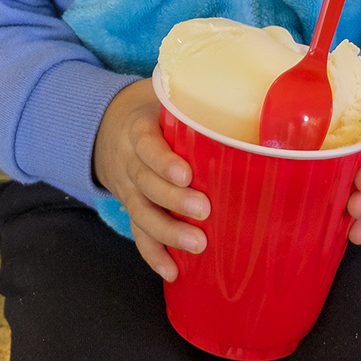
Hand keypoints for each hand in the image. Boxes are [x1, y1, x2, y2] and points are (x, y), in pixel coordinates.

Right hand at [92, 79, 206, 279]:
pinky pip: (138, 234)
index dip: (162, 161)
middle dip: (173, 200)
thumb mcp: (163, 93)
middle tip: (203, 210)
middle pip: (145, 184)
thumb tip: (254, 88)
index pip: (146, 144)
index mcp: (138, 128)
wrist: (106, 127)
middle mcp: (130, 161)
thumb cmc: (152, 109)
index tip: (185, 173)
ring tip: (197, 246)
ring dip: (167, 233)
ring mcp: (129, 189)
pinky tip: (173, 272)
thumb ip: (195, 95)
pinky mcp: (132, 208)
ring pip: (142, 213)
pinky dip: (153, 255)